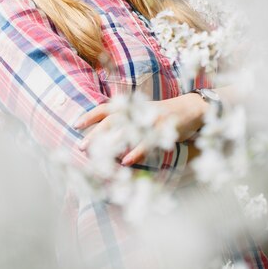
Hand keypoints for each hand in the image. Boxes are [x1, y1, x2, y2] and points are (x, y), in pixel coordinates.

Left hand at [74, 93, 207, 165]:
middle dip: (95, 133)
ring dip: (111, 143)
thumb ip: (127, 119)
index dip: (90, 115)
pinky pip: (147, 142)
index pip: (106, 108)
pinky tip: (126, 161)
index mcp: (131, 107)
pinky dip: (136, 152)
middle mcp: (138, 111)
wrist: (192, 108)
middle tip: (81, 146)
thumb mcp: (143, 112)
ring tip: (98, 155)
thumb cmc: (163, 114)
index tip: (75, 125)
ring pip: (127, 131)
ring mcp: (150, 120)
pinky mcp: (163, 130)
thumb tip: (107, 132)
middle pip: (112, 120)